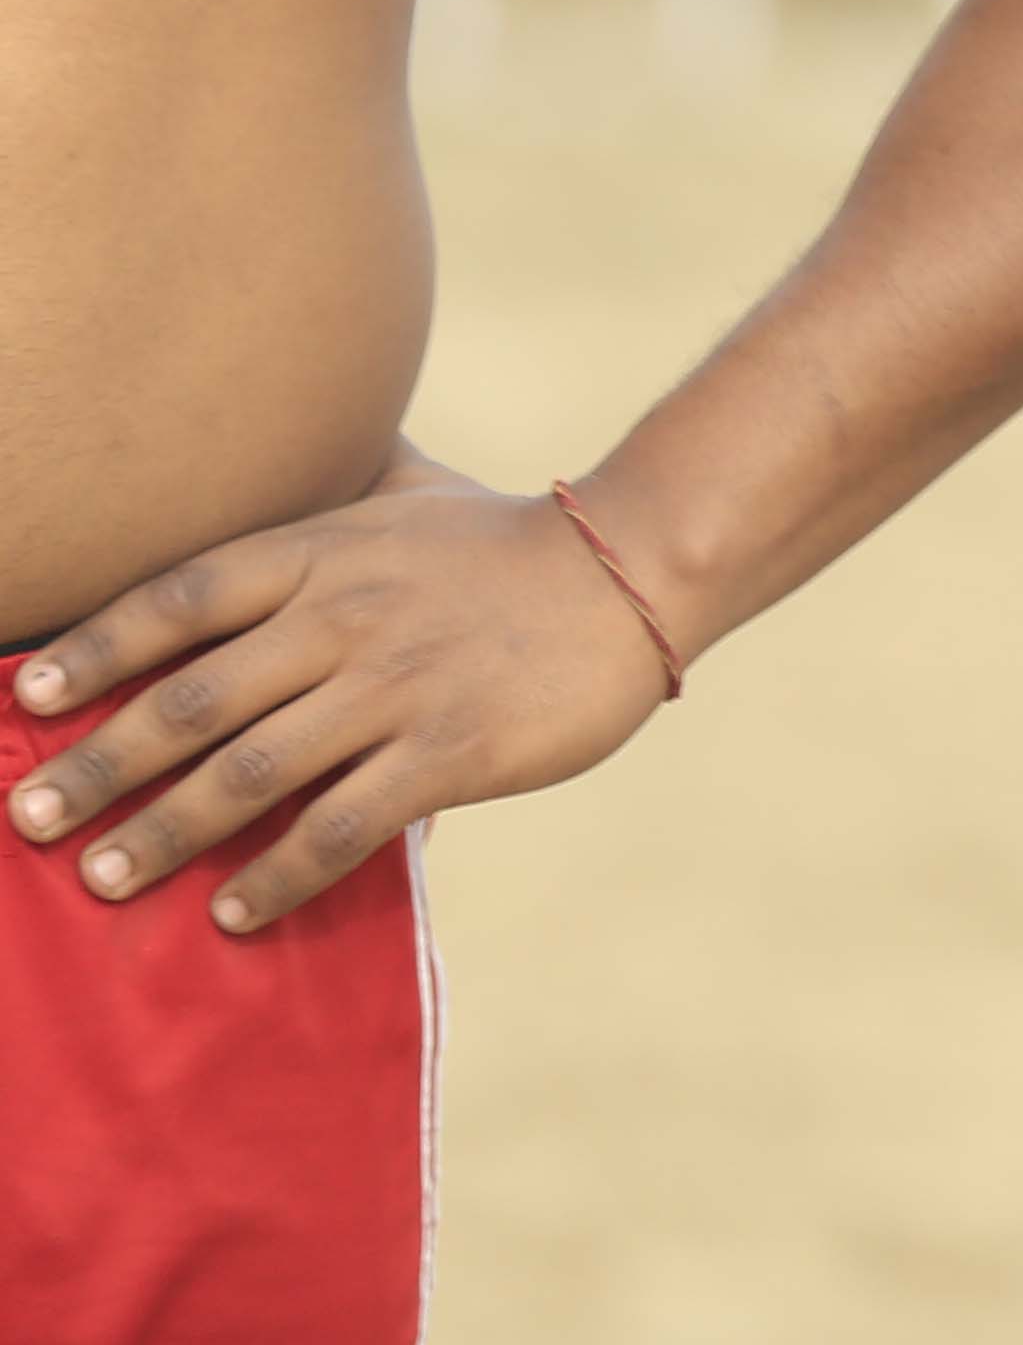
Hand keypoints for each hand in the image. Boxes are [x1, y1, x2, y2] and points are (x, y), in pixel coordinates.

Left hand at [6, 456, 676, 933]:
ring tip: (103, 878)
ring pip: (253, 773)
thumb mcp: (410, 491)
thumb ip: (331, 482)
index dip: (96, 648)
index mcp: (323, 555)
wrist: (639, 568)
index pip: (180, 600)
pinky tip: (232, 912)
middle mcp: (345, 620)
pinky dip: (278, 875)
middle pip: (192, 700)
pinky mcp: (454, 750)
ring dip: (165, 832)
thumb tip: (277, 432)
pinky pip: (344, 825)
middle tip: (27, 821)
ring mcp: (398, 688)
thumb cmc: (507, 539)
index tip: (29, 697)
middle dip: (98, 766)